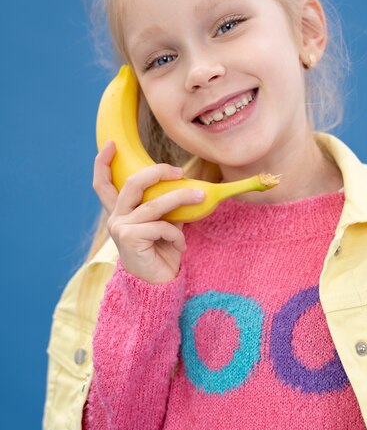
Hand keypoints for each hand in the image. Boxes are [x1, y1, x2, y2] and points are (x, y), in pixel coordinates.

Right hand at [93, 141, 204, 283]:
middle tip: (179, 172)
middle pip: (132, 183)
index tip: (111, 143)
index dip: (103, 163)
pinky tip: (180, 246)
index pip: (103, 185)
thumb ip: (166, 206)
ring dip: (181, 197)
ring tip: (200, 196)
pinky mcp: (130, 239)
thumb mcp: (165, 224)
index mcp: (120, 213)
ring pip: (154, 204)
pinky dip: (176, 233)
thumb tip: (185, 185)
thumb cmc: (162, 253)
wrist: (158, 286)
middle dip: (158, 172)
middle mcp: (116, 219)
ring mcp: (120, 228)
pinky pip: (161, 226)